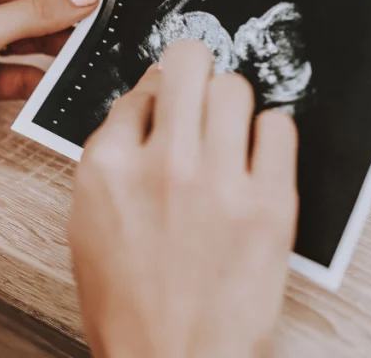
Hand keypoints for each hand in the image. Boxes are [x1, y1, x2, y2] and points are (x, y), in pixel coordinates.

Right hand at [69, 41, 298, 357]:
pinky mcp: (270, 205)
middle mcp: (161, 165)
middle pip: (188, 64)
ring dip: (232, 102)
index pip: (139, 90)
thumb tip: (143, 113)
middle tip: (201, 86)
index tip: (167, 105)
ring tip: (231, 130)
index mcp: (107, 168)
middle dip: (194, 69)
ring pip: (235, 87)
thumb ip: (113, 163)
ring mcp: (218, 183)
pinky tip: (259, 157)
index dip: (156, 96)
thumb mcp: (90, 226)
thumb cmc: (128, 307)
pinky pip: (280, 128)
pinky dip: (271, 134)